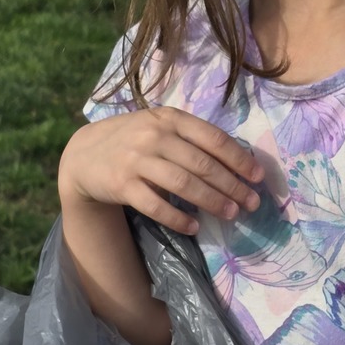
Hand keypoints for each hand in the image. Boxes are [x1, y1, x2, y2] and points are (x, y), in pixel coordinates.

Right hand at [58, 106, 263, 233]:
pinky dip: (177, 218)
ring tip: (231, 213)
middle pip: (202, 164)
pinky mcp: (123, 185)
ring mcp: (137, 160)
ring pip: (183, 184)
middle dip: (231, 185)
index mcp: (171, 118)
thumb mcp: (161, 126)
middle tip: (251, 202)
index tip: (257, 176)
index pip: (213, 138)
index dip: (239, 158)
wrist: (86, 154)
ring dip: (211, 201)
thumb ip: (191, 137)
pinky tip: (194, 227)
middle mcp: (155, 135)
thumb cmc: (135, 138)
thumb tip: (236, 161)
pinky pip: (156, 206)